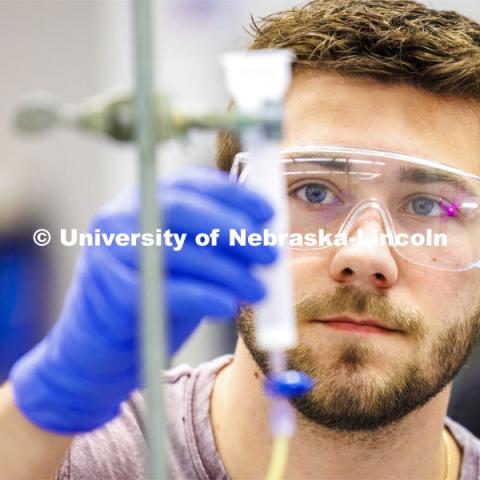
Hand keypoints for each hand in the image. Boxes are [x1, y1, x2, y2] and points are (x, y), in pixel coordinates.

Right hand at [9, 167, 275, 433]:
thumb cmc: (154, 294)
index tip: (269, 213)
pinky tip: (227, 306)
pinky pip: (165, 290)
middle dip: (233, 230)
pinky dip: (203, 297)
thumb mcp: (185, 259)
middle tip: (270, 254)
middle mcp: (123, 215)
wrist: (100, 344)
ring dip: (227, 271)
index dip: (234, 195)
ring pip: (177, 251)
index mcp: (145, 199)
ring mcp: (110, 250)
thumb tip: (265, 236)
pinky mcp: (110, 290)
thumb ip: (216, 242)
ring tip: (257, 290)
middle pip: (183, 209)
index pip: (192, 183)